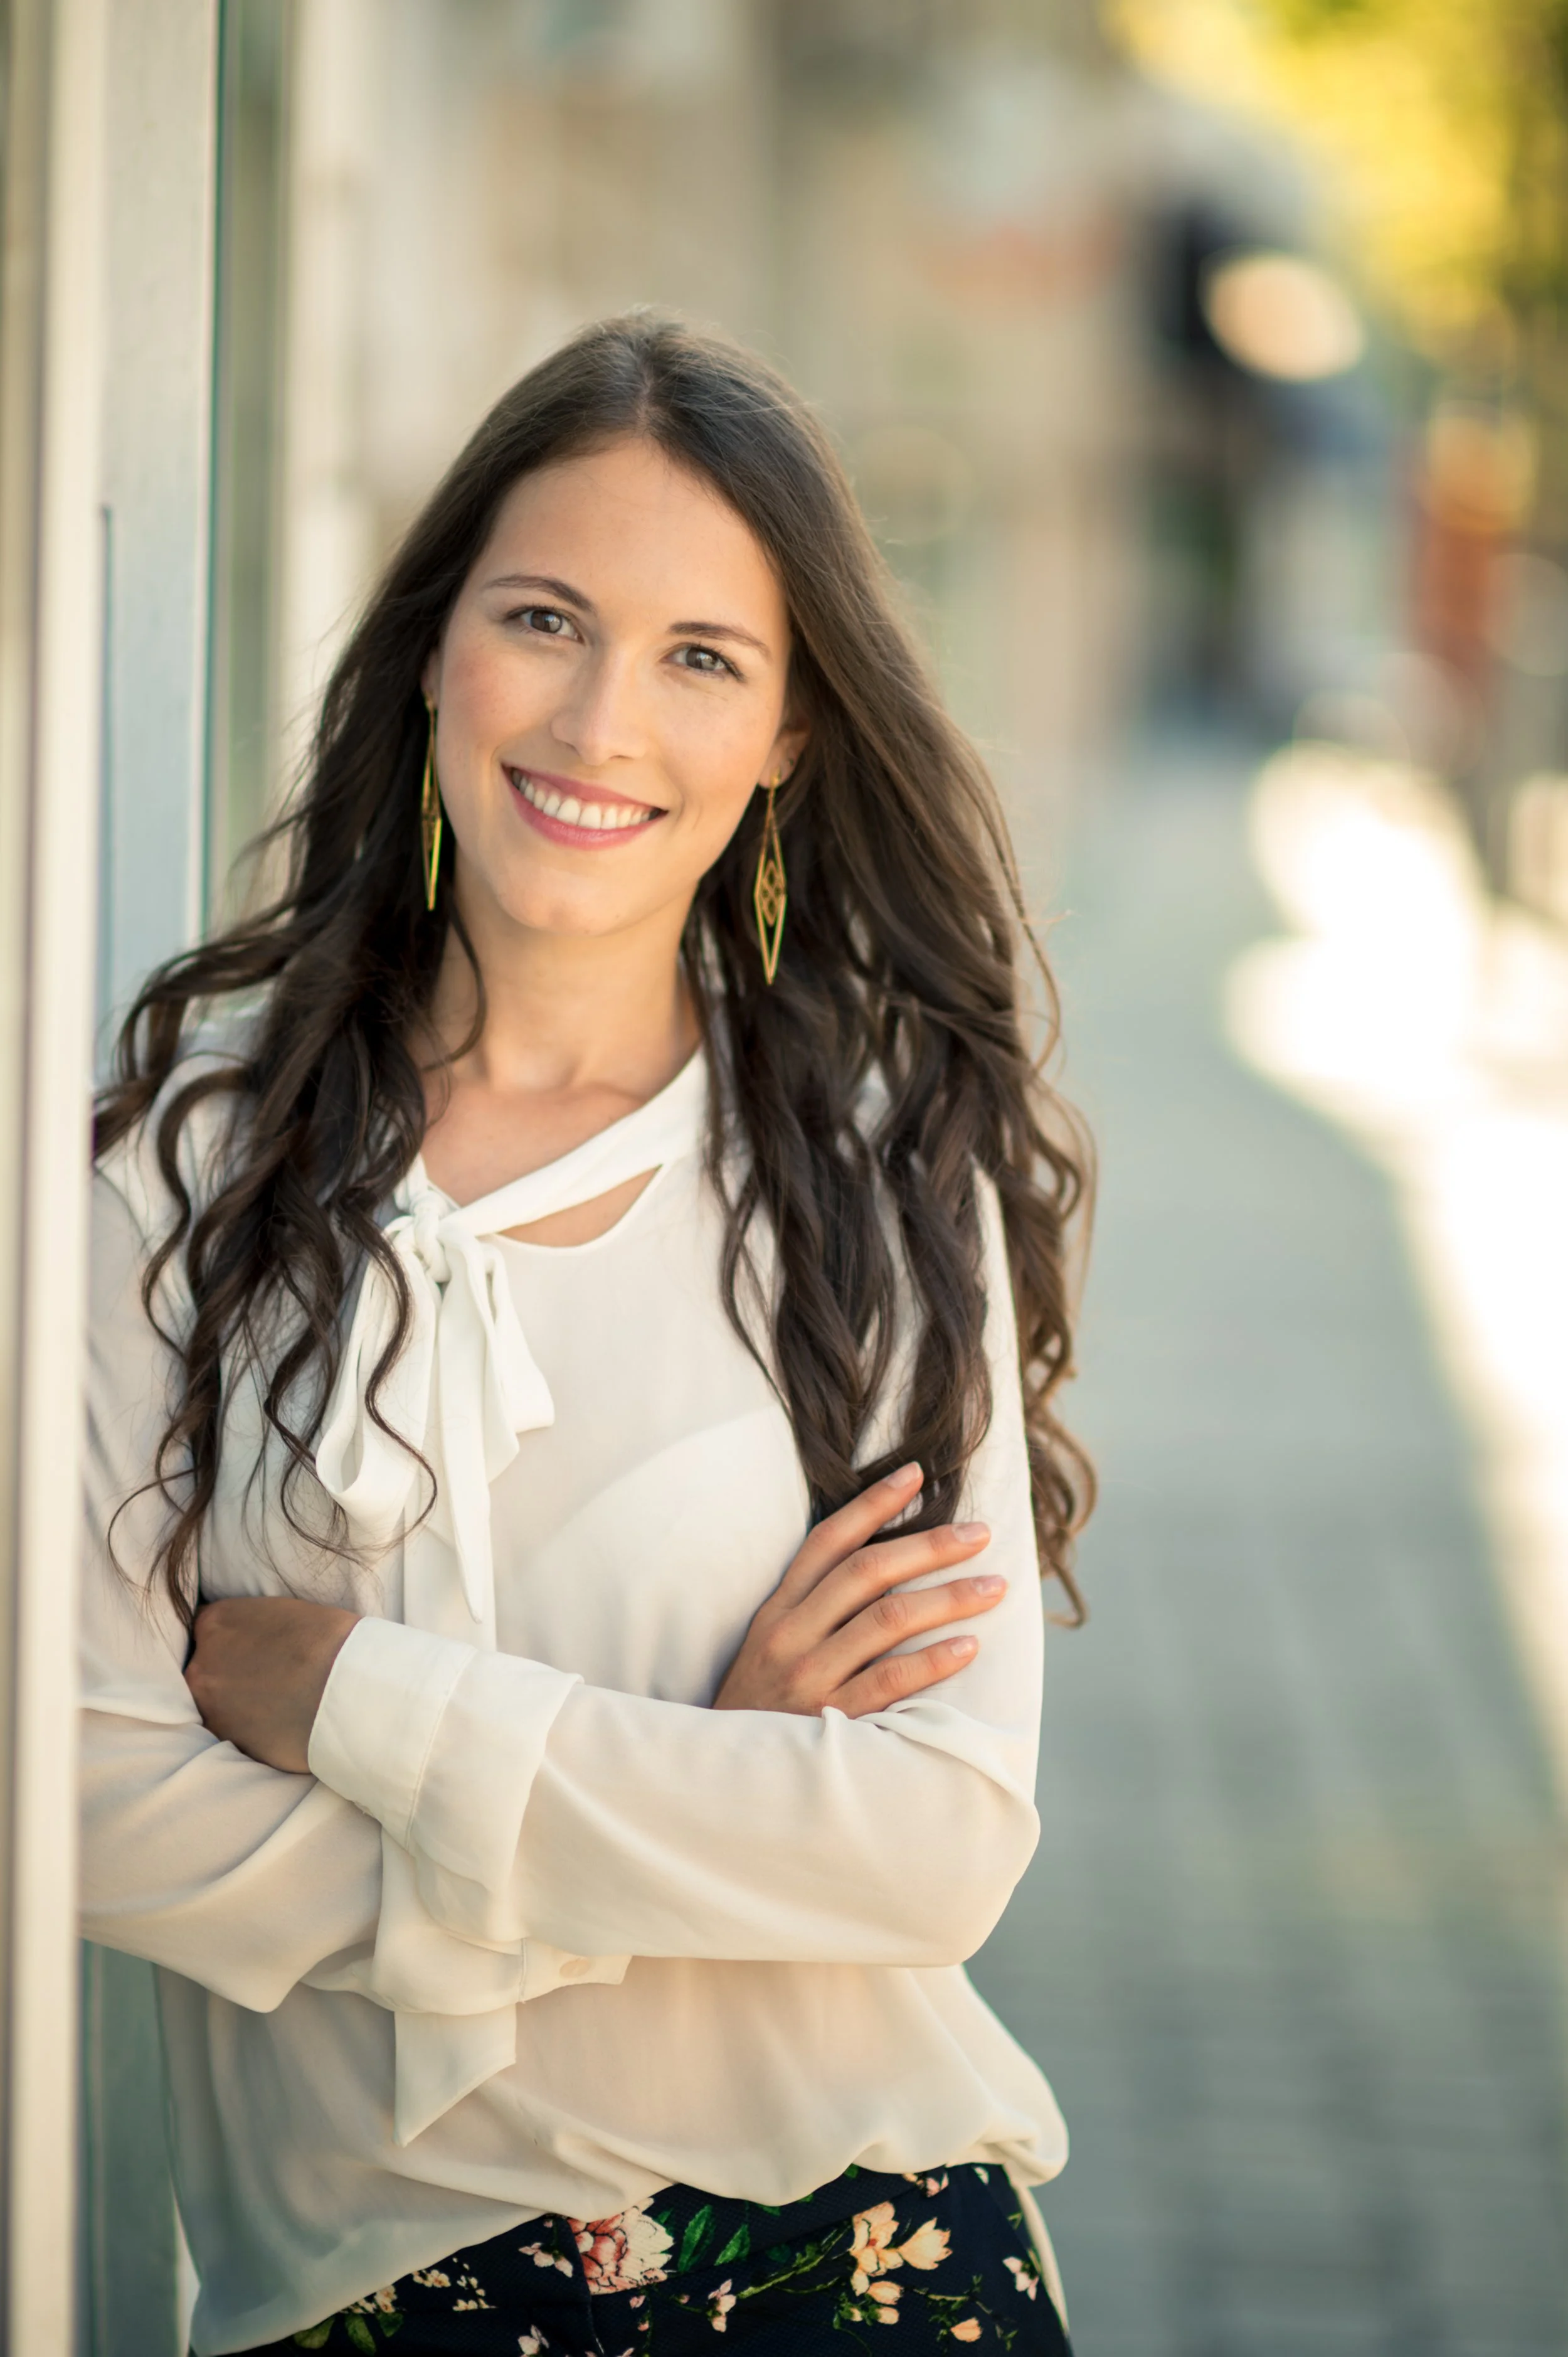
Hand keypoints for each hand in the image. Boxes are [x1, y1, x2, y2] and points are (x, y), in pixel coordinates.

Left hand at [185, 1596, 359, 1773]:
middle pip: (204, 1669)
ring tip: (275, 1705)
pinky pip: (232, 1733)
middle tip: (265, 1680)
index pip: (206, 1630)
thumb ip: (252, 1626)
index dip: (229, 1642)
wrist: (347, 1688)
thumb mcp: (282, 1613)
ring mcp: (209, 1706)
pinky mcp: (227, 1741)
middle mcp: (202, 1664)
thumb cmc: (328, 1640)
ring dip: (236, 1706)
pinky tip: (279, 1724)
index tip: (249, 1651)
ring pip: (215, 1704)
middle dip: (228, 1675)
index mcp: (215, 1622)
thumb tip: (251, 1641)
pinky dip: (250, 1730)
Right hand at [713, 1462, 1002, 1718]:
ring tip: (993, 1586)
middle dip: (930, 1546)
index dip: (872, 1504)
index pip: (829, 1541)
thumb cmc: (760, 1710)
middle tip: (980, 1533)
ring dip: (947, 1597)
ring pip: (887, 1620)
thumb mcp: (768, 1647)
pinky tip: (969, 1645)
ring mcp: (810, 1678)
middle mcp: (791, 1636)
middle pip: (868, 1572)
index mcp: (777, 1611)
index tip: (916, 1474)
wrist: (725, 1782)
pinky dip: (933, 1660)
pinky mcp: (831, 1722)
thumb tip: (884, 1567)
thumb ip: (811, 1608)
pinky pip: (890, 1682)